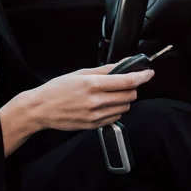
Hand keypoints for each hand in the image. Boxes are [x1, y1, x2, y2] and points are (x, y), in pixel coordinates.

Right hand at [0, 61, 152, 156]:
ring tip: (111, 94)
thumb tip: (122, 65)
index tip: (149, 73)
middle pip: (130, 95)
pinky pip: (115, 117)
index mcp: (93, 84)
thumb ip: (104, 70)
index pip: (127, 81)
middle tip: (125, 83)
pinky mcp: (94, 125)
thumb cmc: (57, 89)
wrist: (41, 109)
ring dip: (124, 100)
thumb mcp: (80, 73)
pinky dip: (116, 110)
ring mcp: (95, 115)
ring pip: (125, 107)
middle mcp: (96, 101)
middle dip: (132, 87)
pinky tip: (105, 104)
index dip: (142, 76)